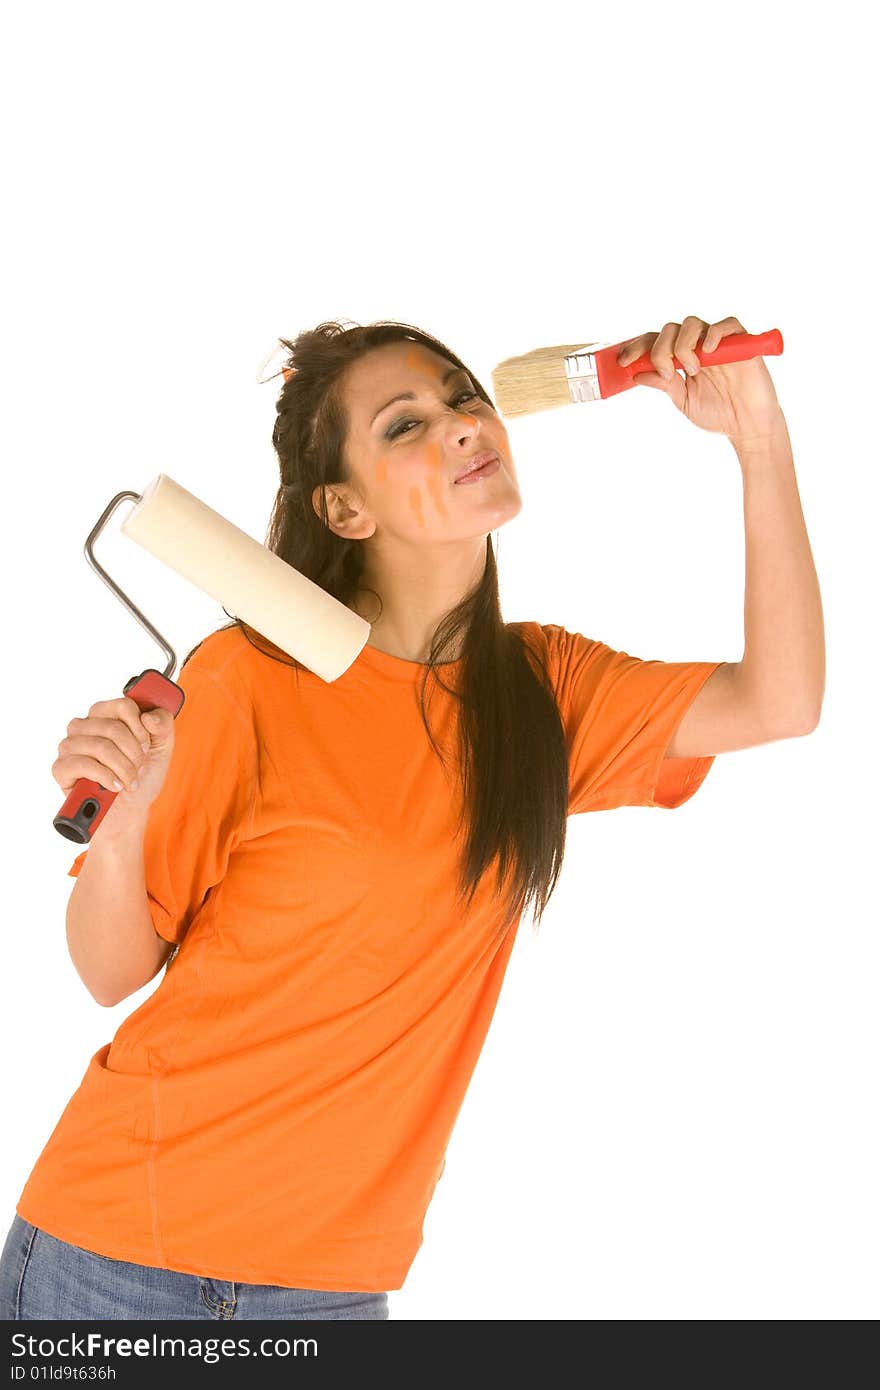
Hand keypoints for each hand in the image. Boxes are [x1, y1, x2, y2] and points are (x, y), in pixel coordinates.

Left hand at [617, 315, 784, 445]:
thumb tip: (637, 374)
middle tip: (667, 371)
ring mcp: (718, 343)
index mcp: (681, 359)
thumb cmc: (718, 414)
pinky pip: (727, 324)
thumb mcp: (683, 400)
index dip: (637, 347)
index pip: (655, 342)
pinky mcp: (741, 343)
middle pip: (670, 329)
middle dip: (660, 349)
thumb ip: (663, 384)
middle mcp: (697, 347)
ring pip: (692, 323)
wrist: (748, 427)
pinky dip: (714, 334)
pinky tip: (706, 352)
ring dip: (684, 344)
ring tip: (691, 370)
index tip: (623, 361)